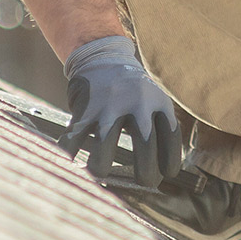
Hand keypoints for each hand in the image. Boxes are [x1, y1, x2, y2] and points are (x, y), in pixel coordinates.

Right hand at [62, 35, 182, 188]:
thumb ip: (158, 129)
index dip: (171, 159)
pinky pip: (76, 138)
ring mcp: (109, 105)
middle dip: (146, 172)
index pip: (171, 136)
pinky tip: (69, 161)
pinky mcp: (86, 108)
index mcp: (158, 101)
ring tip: (100, 173)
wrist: (102, 57)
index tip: (168, 174)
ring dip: (101, 167)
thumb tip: (161, 174)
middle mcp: (136, 102)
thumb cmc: (131, 91)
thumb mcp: (153, 101)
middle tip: (144, 182)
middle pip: (145, 145)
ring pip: (105, 146)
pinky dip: (70, 153)